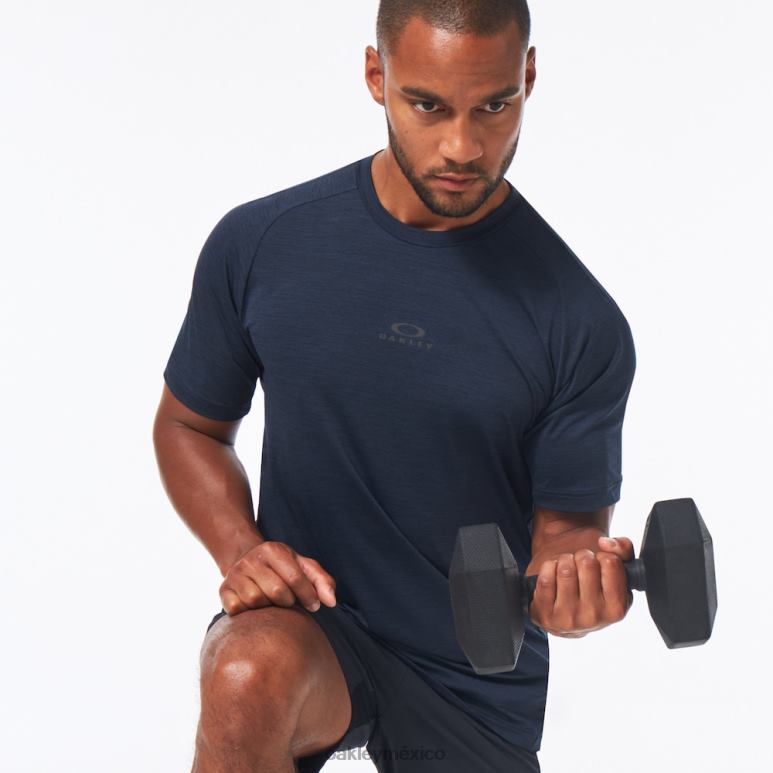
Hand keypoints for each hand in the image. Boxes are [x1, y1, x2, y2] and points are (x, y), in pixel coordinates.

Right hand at [219, 541, 336, 615]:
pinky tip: (255, 608)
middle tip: (290, 603)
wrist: (246, 561)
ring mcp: (235, 574)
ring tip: (272, 604)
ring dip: (269, 608)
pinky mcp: (223, 590)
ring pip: (256, 601)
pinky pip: (237, 608)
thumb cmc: (281, 568)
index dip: (308, 595)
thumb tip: (332, 602)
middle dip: (289, 602)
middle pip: (277, 592)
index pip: (295, 577)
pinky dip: (249, 613)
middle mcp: (252, 559)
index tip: (314, 605)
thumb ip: (322, 581)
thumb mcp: (303, 566)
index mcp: (273, 549)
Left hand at [527, 536, 634, 637]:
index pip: (611, 562)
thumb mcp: (617, 571)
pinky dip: (548, 569)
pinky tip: (553, 577)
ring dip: (564, 561)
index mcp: (616, 608)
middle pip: (586, 562)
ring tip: (567, 570)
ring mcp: (568, 618)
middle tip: (580, 566)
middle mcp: (594, 617)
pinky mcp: (546, 616)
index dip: (602, 556)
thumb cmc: (593, 585)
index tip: (598, 563)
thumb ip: (623, 549)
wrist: (566, 611)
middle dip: (581, 556)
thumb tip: (605, 542)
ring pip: (565, 569)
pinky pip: (545, 578)